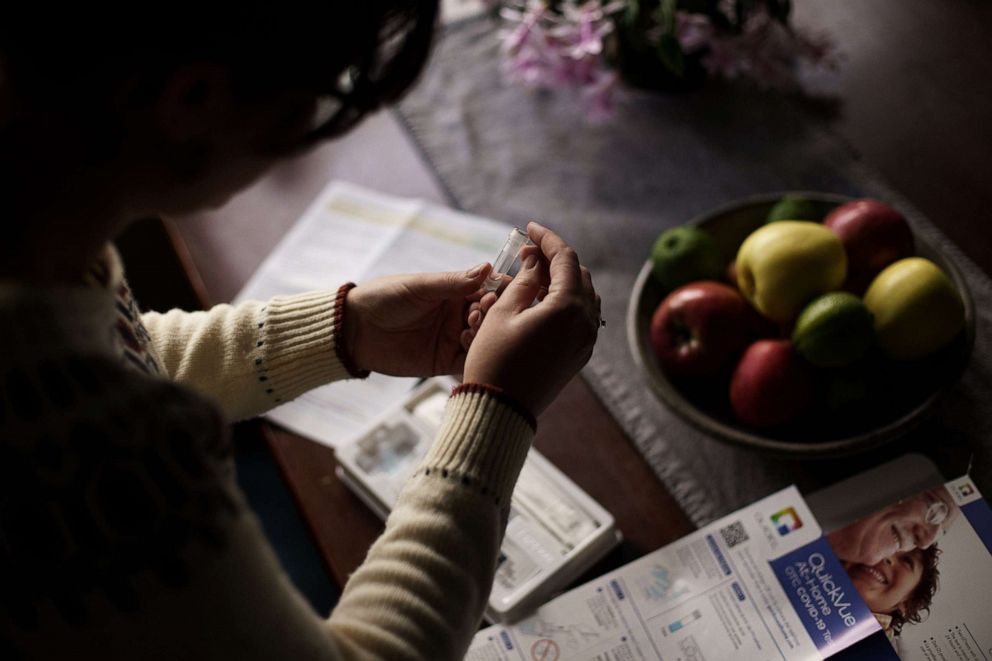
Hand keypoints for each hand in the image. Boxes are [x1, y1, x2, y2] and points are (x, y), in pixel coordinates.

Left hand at [344, 264, 490, 376]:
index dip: (499, 290)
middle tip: (482, 311)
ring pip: (483, 338)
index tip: (507, 290)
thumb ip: (453, 282)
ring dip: (484, 333)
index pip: (486, 289)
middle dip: (491, 313)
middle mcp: (457, 315)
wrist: (355, 330)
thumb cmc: (384, 298)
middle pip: (489, 315)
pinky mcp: (444, 362)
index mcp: (453, 292)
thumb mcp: (420, 286)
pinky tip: (470, 348)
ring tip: (471, 328)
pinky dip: (476, 355)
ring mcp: (452, 339)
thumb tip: (488, 267)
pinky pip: (468, 361)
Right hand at [463, 222, 600, 416]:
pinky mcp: (580, 355)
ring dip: (563, 280)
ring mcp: (586, 341)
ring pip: (584, 296)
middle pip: (579, 275)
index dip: (547, 239)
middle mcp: (585, 322)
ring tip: (533, 277)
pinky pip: (582, 317)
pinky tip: (541, 301)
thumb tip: (537, 260)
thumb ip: (525, 280)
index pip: (565, 258)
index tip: (530, 228)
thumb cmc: (494, 360)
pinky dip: (566, 302)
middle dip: (555, 259)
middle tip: (527, 254)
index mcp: (568, 307)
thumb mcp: (503, 313)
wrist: (501, 409)